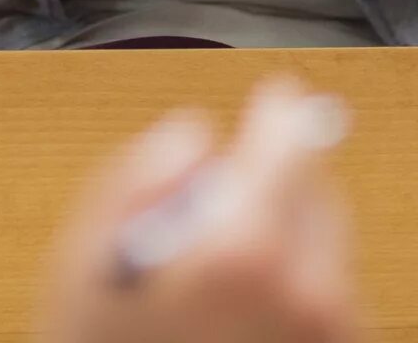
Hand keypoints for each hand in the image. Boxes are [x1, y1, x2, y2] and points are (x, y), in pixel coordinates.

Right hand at [41, 80, 361, 342]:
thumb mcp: (84, 265)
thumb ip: (139, 178)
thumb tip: (195, 137)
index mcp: (246, 251)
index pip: (291, 141)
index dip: (278, 113)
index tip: (274, 100)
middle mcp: (309, 292)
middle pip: (316, 190)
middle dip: (276, 180)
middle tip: (218, 208)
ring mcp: (333, 335)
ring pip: (326, 245)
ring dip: (288, 236)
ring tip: (221, 276)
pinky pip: (330, 298)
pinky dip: (299, 286)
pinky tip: (244, 313)